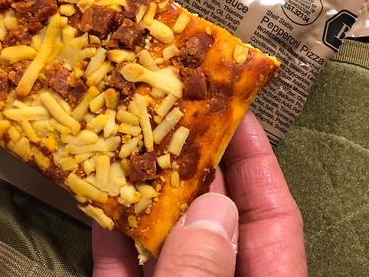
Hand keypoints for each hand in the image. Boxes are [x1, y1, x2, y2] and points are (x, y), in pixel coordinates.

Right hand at [92, 112, 306, 275]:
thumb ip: (203, 270)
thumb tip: (209, 206)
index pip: (272, 211)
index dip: (256, 155)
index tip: (234, 109)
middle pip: (212, 215)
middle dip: (189, 164)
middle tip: (169, 111)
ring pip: (165, 241)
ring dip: (144, 196)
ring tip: (125, 144)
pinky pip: (126, 270)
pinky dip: (113, 242)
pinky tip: (96, 204)